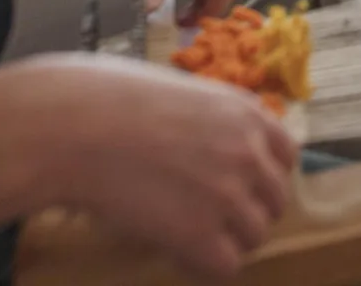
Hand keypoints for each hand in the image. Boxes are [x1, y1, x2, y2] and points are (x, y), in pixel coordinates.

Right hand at [25, 56, 296, 279]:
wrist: (74, 127)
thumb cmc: (109, 100)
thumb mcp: (180, 93)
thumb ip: (209, 122)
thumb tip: (208, 149)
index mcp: (247, 114)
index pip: (286, 156)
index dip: (261, 176)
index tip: (237, 187)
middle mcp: (249, 153)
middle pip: (275, 201)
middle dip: (246, 212)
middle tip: (210, 219)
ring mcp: (229, 194)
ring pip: (255, 236)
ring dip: (227, 242)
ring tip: (190, 239)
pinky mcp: (200, 234)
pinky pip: (226, 266)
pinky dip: (206, 267)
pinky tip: (178, 255)